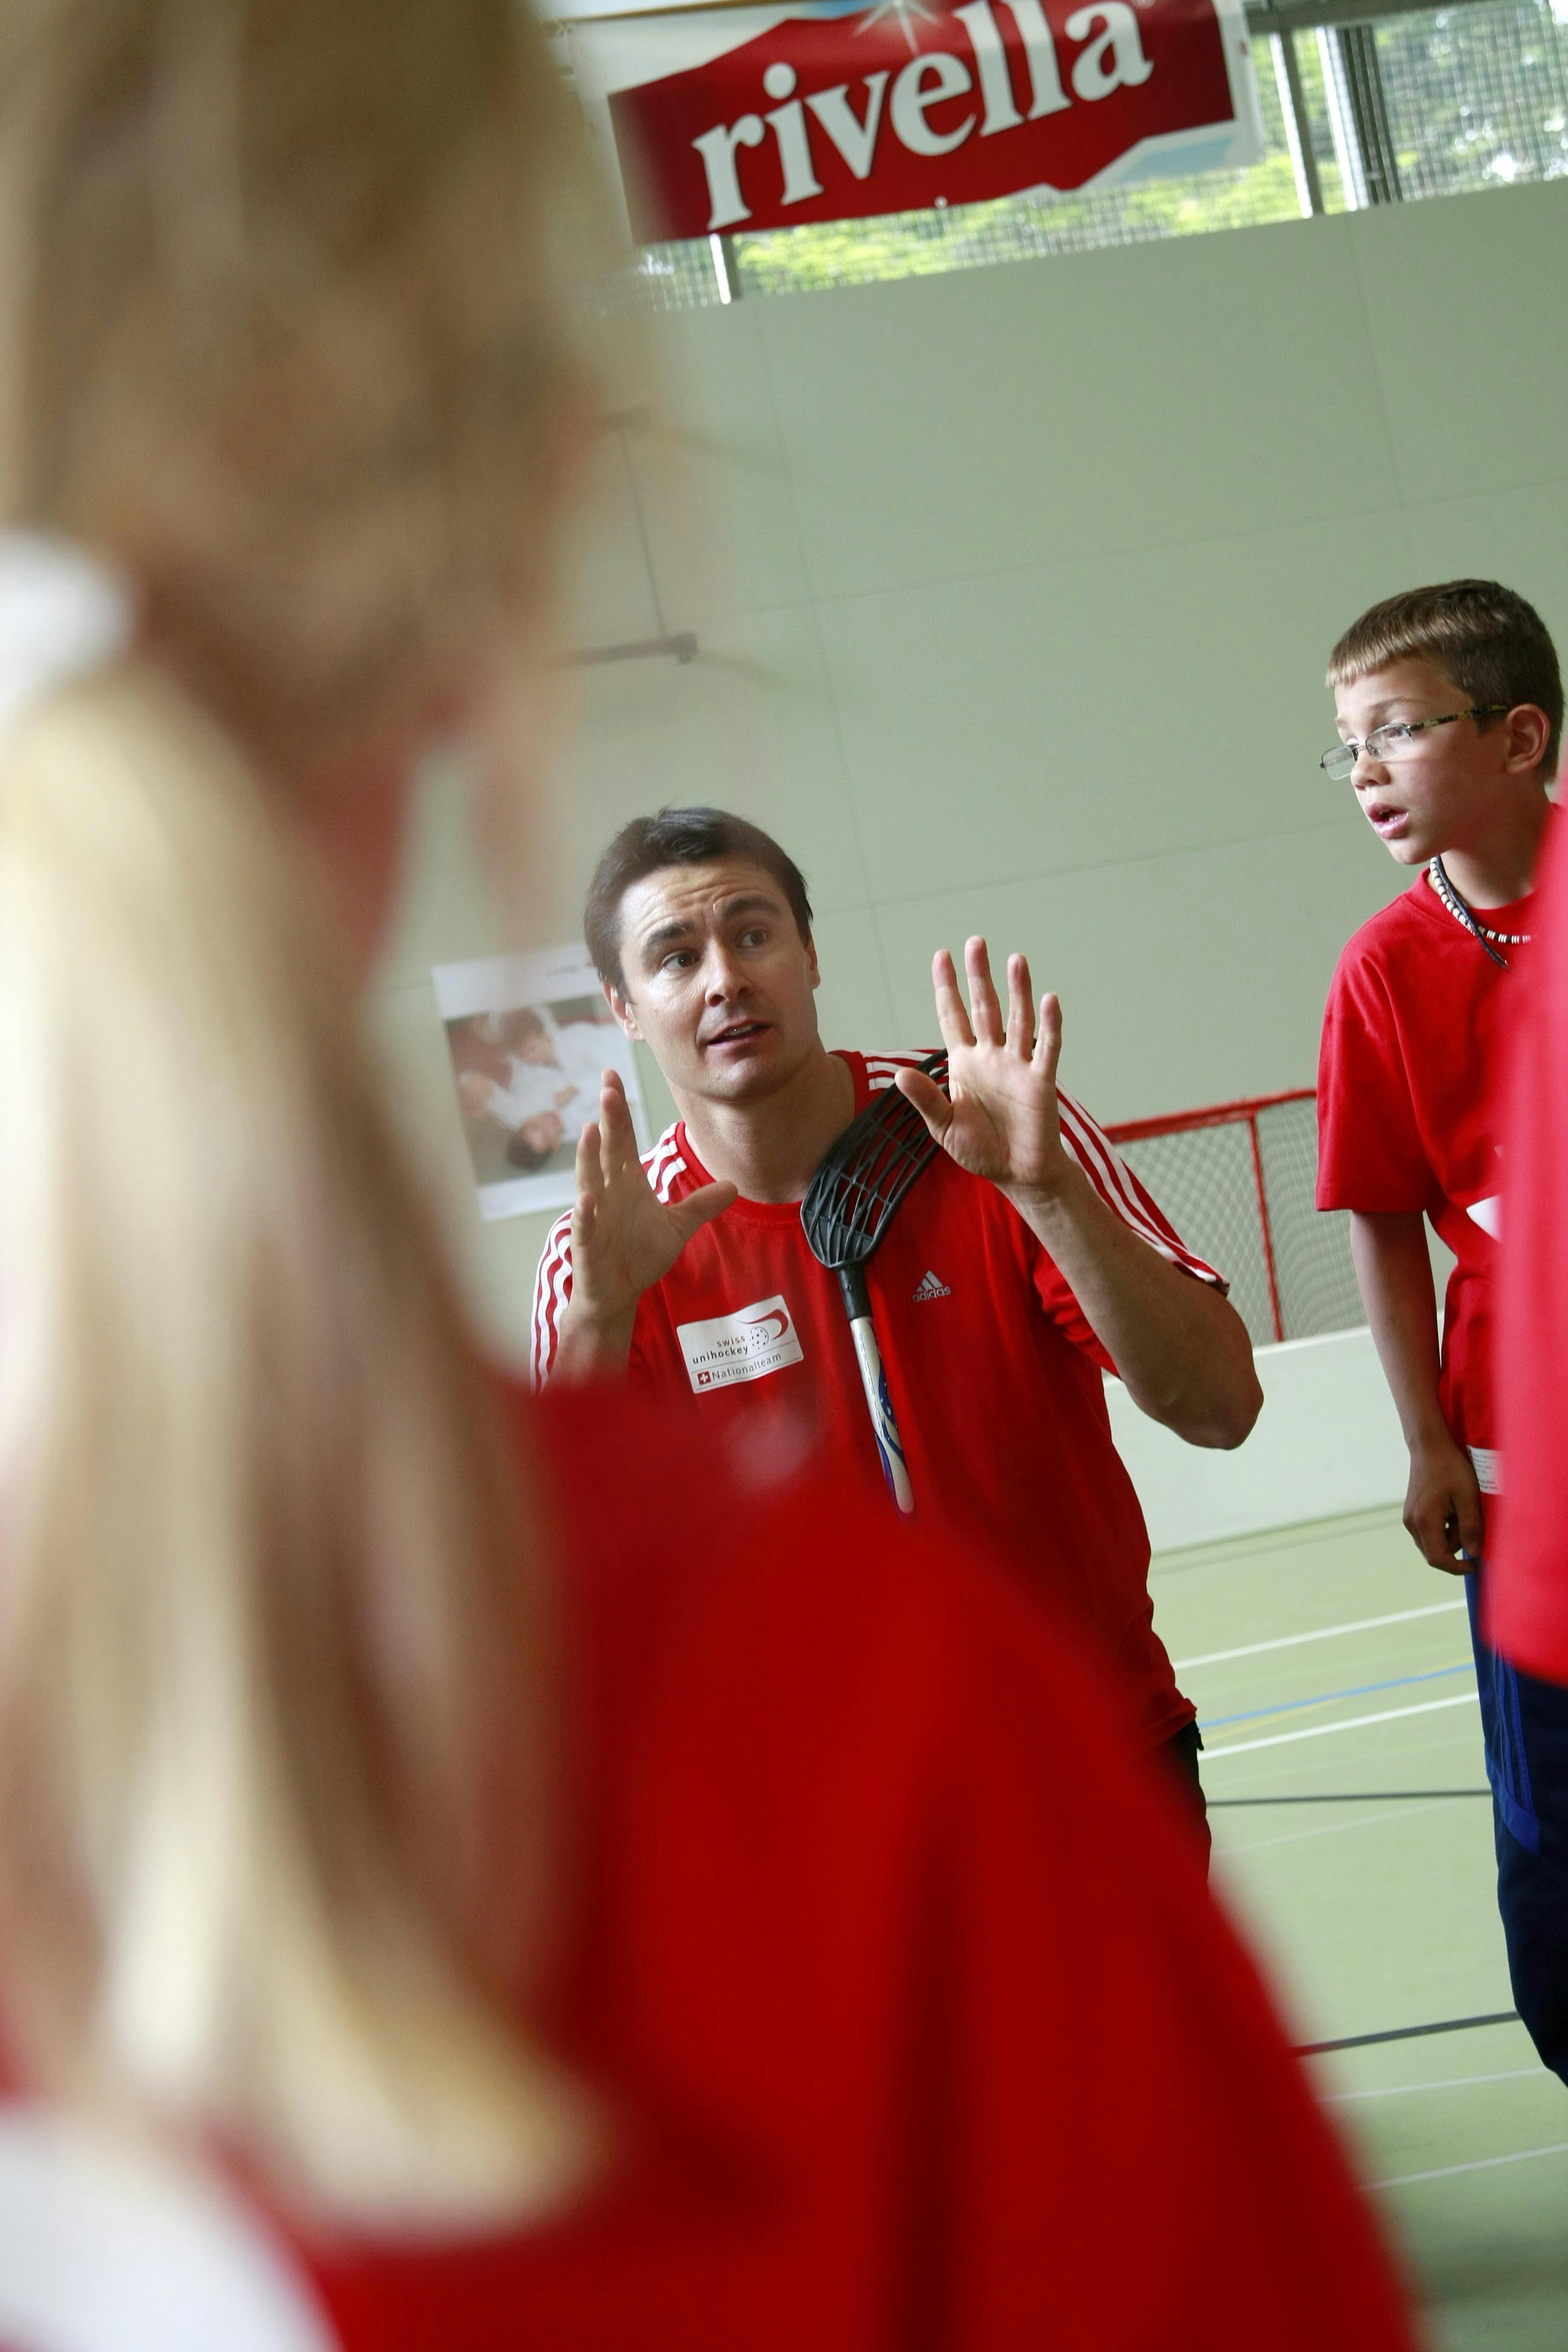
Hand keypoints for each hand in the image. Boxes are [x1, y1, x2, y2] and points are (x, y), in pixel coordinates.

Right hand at [566, 1069, 736, 1331]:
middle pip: (607, 1150)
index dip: (619, 1110)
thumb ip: (700, 1205)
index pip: (621, 1139)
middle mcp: (606, 1193)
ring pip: (589, 1180)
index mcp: (625, 1183)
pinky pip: (584, 1226)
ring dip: (589, 1156)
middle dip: (608, 1120)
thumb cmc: (638, 1255)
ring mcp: (594, 1217)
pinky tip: (587, 1197)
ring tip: (591, 1129)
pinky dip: (584, 1213)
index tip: (613, 1076)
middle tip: (609, 1087)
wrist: (618, 1293)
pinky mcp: (587, 1245)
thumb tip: (733, 1185)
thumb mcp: (677, 1227)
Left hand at [895, 938, 1072, 1202]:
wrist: (1015, 1173)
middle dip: (979, 976)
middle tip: (976, 942)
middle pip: (984, 1007)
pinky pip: (1046, 1049)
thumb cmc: (979, 1148)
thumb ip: (926, 1099)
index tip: (941, 955)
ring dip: (1017, 990)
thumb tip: (899, 1075)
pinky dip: (1049, 1026)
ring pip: (1016, 1020)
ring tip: (1015, 959)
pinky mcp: (1040, 1082)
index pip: (953, 1016)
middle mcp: (991, 1056)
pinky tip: (1049, 1000)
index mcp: (964, 1062)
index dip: (947, 987)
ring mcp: (1017, 1066)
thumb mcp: (943, 1126)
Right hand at [1403, 1430, 1484, 1571]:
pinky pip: (1429, 1532)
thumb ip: (1471, 1527)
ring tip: (1460, 1511)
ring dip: (1450, 1536)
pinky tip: (1451, 1509)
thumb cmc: (1451, 1468)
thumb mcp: (1468, 1496)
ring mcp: (1409, 1518)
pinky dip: (1443, 1529)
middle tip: (1470, 1524)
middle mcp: (1411, 1523)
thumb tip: (1475, 1554)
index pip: (1438, 1559)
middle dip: (1456, 1548)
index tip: (1476, 1565)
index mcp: (1425, 1521)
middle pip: (1434, 1553)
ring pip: (1432, 1543)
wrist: (1430, 1447)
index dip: (1457, 1568)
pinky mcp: (1411, 1513)